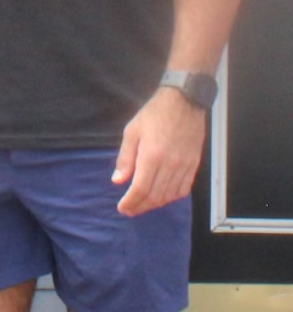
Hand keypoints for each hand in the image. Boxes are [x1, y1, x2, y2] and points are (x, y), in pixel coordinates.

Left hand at [112, 88, 207, 216]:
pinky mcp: (194, 165)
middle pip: (155, 196)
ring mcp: (184, 166)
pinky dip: (172, 197)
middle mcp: (170, 165)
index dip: (131, 202)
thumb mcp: (132, 131)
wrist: (184, 101)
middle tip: (130, 210)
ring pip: (170, 195)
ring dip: (155, 204)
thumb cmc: (154, 114)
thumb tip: (118, 180)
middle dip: (140, 206)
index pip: (140, 189)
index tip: (122, 208)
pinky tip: (163, 197)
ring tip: (143, 205)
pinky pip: (184, 189)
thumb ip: (125, 158)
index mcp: (152, 156)